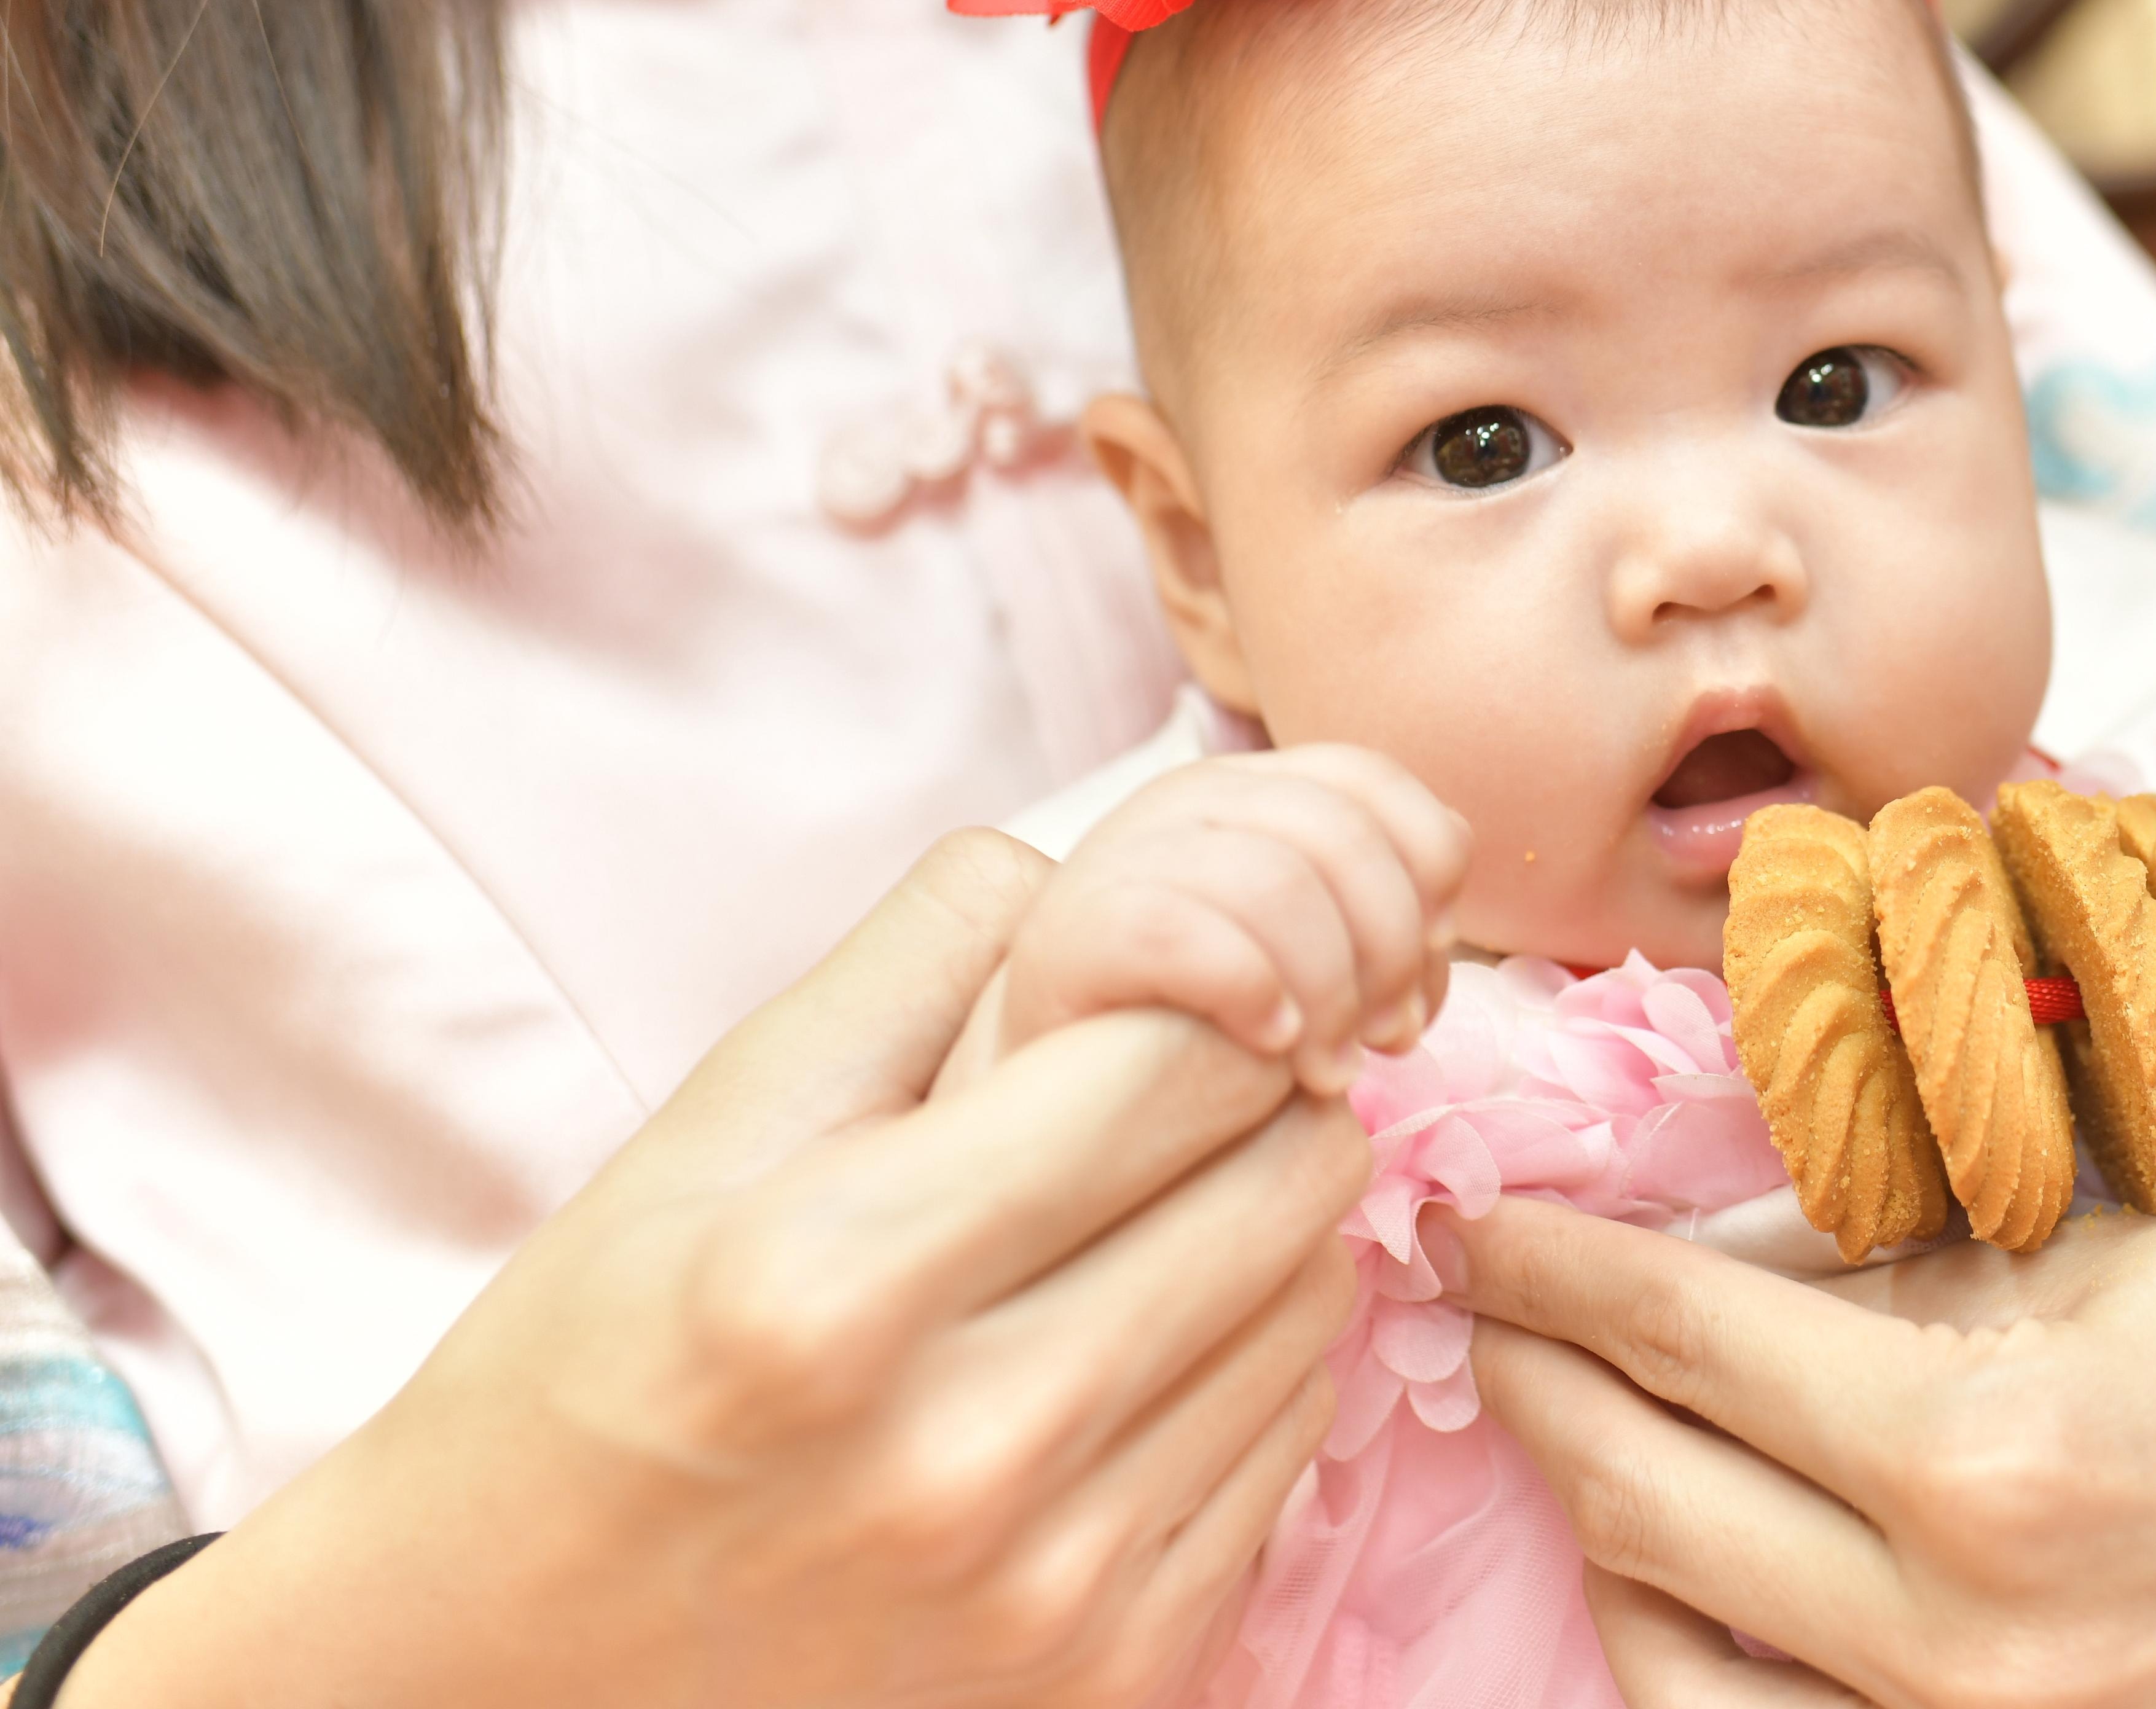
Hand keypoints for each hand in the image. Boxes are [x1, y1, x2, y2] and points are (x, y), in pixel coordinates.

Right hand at [74, 830, 1366, 1708]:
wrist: (499, 1676)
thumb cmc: (588, 1381)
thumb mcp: (700, 1141)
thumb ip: (904, 975)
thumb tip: (1091, 870)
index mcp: (835, 1285)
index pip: (1175, 1067)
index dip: (1200, 1001)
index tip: (1170, 1001)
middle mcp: (963, 1450)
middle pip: (1280, 1178)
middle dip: (1254, 1103)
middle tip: (1175, 1101)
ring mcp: (1053, 1584)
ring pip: (1313, 1305)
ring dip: (1264, 1236)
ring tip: (1147, 1225)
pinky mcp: (1112, 1674)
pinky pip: (1293, 1447)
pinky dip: (1248, 1374)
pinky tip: (1138, 1358)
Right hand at [977, 747, 1470, 1094]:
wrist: (1053, 1099)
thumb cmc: (1207, 1027)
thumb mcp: (1309, 953)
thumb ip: (1377, 917)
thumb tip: (1441, 933)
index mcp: (1249, 789)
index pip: (1373, 781)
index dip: (1426, 875)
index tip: (1426, 969)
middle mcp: (1183, 798)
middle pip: (1340, 834)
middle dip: (1389, 950)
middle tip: (1387, 1040)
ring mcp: (1118, 855)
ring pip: (1276, 884)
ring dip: (1331, 992)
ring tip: (1328, 1070)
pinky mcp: (1069, 931)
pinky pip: (1188, 935)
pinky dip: (1252, 993)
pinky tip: (1269, 1047)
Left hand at [1452, 1173, 2155, 1708]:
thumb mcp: (2089, 1244)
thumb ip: (1875, 1269)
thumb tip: (1686, 1258)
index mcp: (1993, 1452)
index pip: (1683, 1342)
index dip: (1555, 1269)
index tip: (1478, 1222)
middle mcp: (1981, 1635)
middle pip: (1648, 1502)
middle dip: (1539, 1383)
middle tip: (1491, 1307)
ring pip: (1689, 1659)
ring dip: (1604, 1528)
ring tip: (1580, 1429)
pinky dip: (1712, 1663)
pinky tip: (1687, 1577)